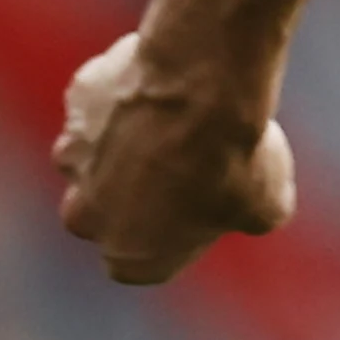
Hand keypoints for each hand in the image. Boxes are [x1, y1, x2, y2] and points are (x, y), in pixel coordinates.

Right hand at [55, 32, 297, 283]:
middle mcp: (85, 218)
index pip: (149, 260)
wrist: (200, 89)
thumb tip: (258, 210)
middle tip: (196, 157)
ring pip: (101, 153)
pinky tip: (171, 80)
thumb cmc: (232, 156)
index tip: (211, 205)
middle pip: (114, 209)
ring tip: (187, 115)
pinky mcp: (76, 104)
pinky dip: (130, 95)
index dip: (184, 233)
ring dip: (132, 140)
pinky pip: (104, 103)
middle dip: (146, 188)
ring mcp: (72, 158)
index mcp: (128, 256)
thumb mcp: (267, 203)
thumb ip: (252, 216)